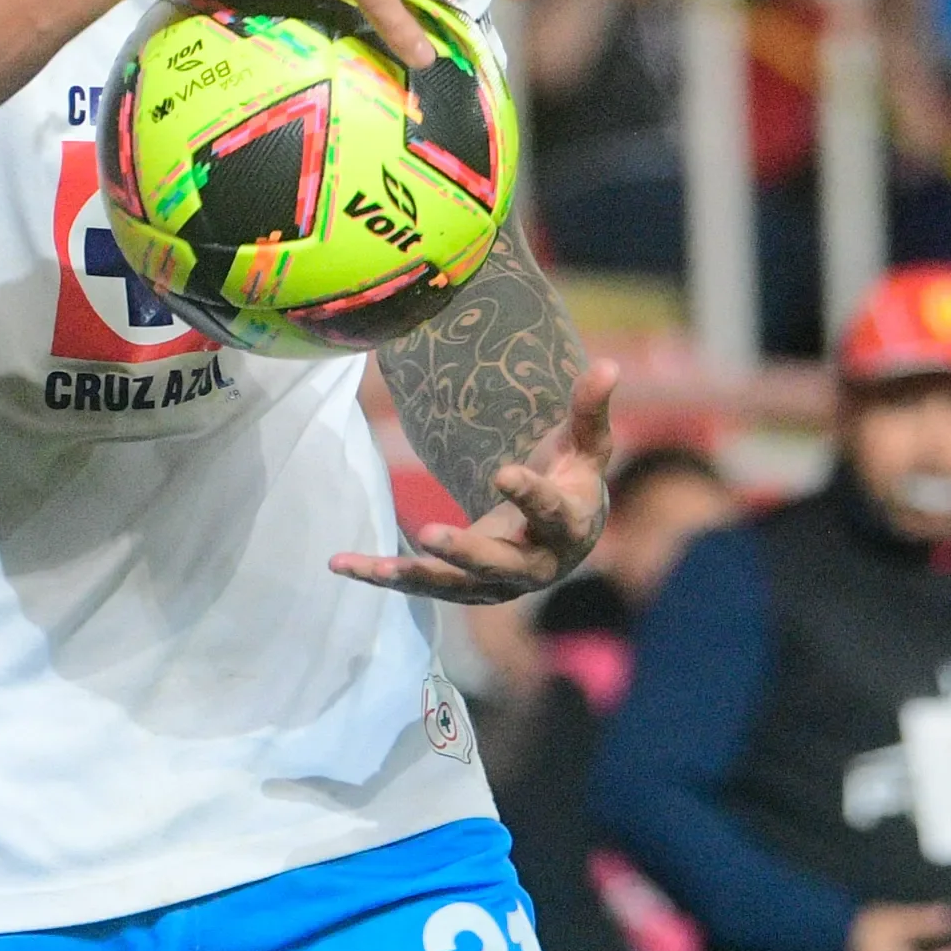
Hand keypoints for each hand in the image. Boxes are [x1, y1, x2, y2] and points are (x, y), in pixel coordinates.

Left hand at [331, 361, 618, 602]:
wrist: (566, 539)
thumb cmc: (574, 481)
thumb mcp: (587, 447)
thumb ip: (590, 410)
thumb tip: (610, 363)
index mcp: (567, 527)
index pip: (549, 512)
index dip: (528, 494)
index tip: (504, 472)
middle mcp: (532, 565)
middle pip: (497, 562)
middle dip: (465, 550)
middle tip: (430, 534)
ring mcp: (495, 583)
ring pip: (453, 585)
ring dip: (412, 575)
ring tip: (372, 566)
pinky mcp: (463, 587)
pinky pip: (420, 584)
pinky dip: (381, 576)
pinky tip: (341, 564)